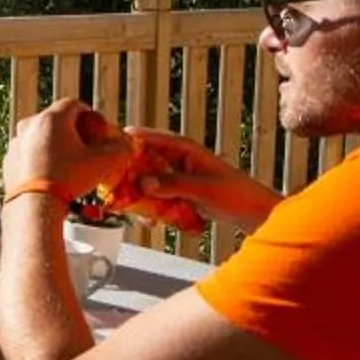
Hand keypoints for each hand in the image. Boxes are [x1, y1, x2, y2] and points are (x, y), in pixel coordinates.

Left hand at [1, 99, 130, 203]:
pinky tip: (51, 175)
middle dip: (73, 131)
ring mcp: (16, 142)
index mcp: (51, 119)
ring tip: (68, 165)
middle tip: (85, 148)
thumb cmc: (66, 180)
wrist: (34, 205)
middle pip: (56, 120)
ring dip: (55, 145)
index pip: (74, 104)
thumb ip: (119, 148)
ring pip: (40, 137)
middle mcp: (29, 125)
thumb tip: (126, 144)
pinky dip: (40, 159)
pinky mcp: (9, 160)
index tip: (96, 130)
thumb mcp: (103, 163)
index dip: (89, 115)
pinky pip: (28, 153)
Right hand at [120, 127, 281, 228]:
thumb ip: (172, 184)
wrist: (255, 214)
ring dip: (138, 196)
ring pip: (146, 182)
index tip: (104, 152)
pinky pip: (156, 198)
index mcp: (183, 148)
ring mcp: (176, 177)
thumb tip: (142, 183)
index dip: (125, 142)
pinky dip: (151, 209)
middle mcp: (176, 159)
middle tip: (111, 189)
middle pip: (141, 161)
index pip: (147, 138)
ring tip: (133, 210)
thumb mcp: (203, 189)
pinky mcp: (178, 194)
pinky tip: (152, 222)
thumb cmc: (236, 195)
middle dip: (127, 175)